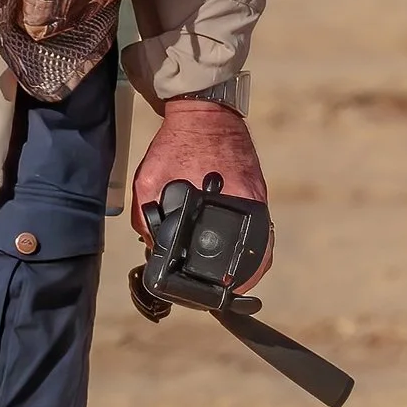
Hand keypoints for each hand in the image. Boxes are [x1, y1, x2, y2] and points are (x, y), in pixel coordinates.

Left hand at [131, 99, 271, 279]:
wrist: (202, 111)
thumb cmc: (175, 145)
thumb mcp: (148, 181)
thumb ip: (146, 218)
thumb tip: (151, 249)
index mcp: (228, 205)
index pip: (242, 259)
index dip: (232, 282)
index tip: (223, 295)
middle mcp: (250, 205)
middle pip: (256, 256)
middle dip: (240, 276)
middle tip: (227, 291)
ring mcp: (257, 198)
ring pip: (259, 243)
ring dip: (247, 262)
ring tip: (233, 279)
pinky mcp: (257, 191)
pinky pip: (257, 225)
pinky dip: (248, 241)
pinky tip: (237, 253)